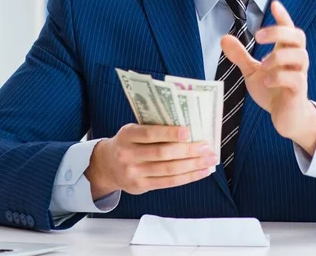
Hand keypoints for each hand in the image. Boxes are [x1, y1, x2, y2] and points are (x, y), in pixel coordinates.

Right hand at [85, 124, 216, 199]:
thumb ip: (153, 128)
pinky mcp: (141, 187)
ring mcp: (134, 173)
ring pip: (168, 169)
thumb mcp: (133, 130)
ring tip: (209, 160)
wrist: (105, 166)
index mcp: (127, 135)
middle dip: (188, 150)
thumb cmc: (127, 143)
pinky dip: (187, 177)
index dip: (169, 133)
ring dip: (193, 165)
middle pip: (162, 154)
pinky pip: (169, 182)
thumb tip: (187, 128)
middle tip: (206, 146)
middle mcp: (128, 155)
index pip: (150, 134)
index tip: (188, 132)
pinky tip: (200, 172)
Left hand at [220, 0, 315, 154]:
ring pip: (300, 55)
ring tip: (263, 65)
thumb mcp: (253, 71)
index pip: (289, 28)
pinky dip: (279, 77)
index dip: (283, 16)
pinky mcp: (299, 91)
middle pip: (298, 36)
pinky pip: (296, 79)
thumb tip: (224, 38)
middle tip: (258, 36)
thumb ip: (241, 56)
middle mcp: (296, 60)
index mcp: (285, 52)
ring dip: (278, 56)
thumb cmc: (274, 91)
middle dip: (279, 31)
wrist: (288, 118)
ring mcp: (300, 75)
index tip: (274, 3)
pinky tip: (266, 82)